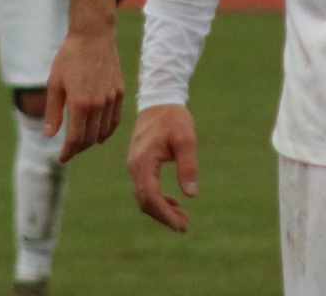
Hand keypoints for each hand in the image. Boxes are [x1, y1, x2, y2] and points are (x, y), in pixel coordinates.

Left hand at [45, 24, 125, 160]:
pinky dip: (107, 130)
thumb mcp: (54, 84)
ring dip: (92, 141)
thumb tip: (48, 136)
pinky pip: (115, 120)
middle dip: (78, 148)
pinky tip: (99, 133)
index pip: (76, 139)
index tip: (61, 157)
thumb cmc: (69, 58)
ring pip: (104, 131)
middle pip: (90, 138)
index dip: (68, 152)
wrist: (93, 36)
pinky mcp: (120, 92)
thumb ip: (53, 113)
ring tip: (82, 142)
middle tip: (69, 150)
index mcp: (80, 103)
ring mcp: (111, 99)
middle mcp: (99, 104)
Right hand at [127, 103, 198, 231]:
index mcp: (143, 161)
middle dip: (164, 216)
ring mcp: (134, 165)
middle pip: (145, 201)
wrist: (160, 100)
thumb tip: (191, 195)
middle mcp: (134, 165)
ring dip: (161, 210)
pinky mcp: (138, 164)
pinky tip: (173, 202)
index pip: (150, 196)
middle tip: (185, 226)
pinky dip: (157, 199)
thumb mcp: (186, 140)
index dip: (165, 214)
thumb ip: (188, 166)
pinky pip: (144, 188)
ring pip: (143, 197)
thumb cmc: (174, 118)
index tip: (181, 225)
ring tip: (182, 218)